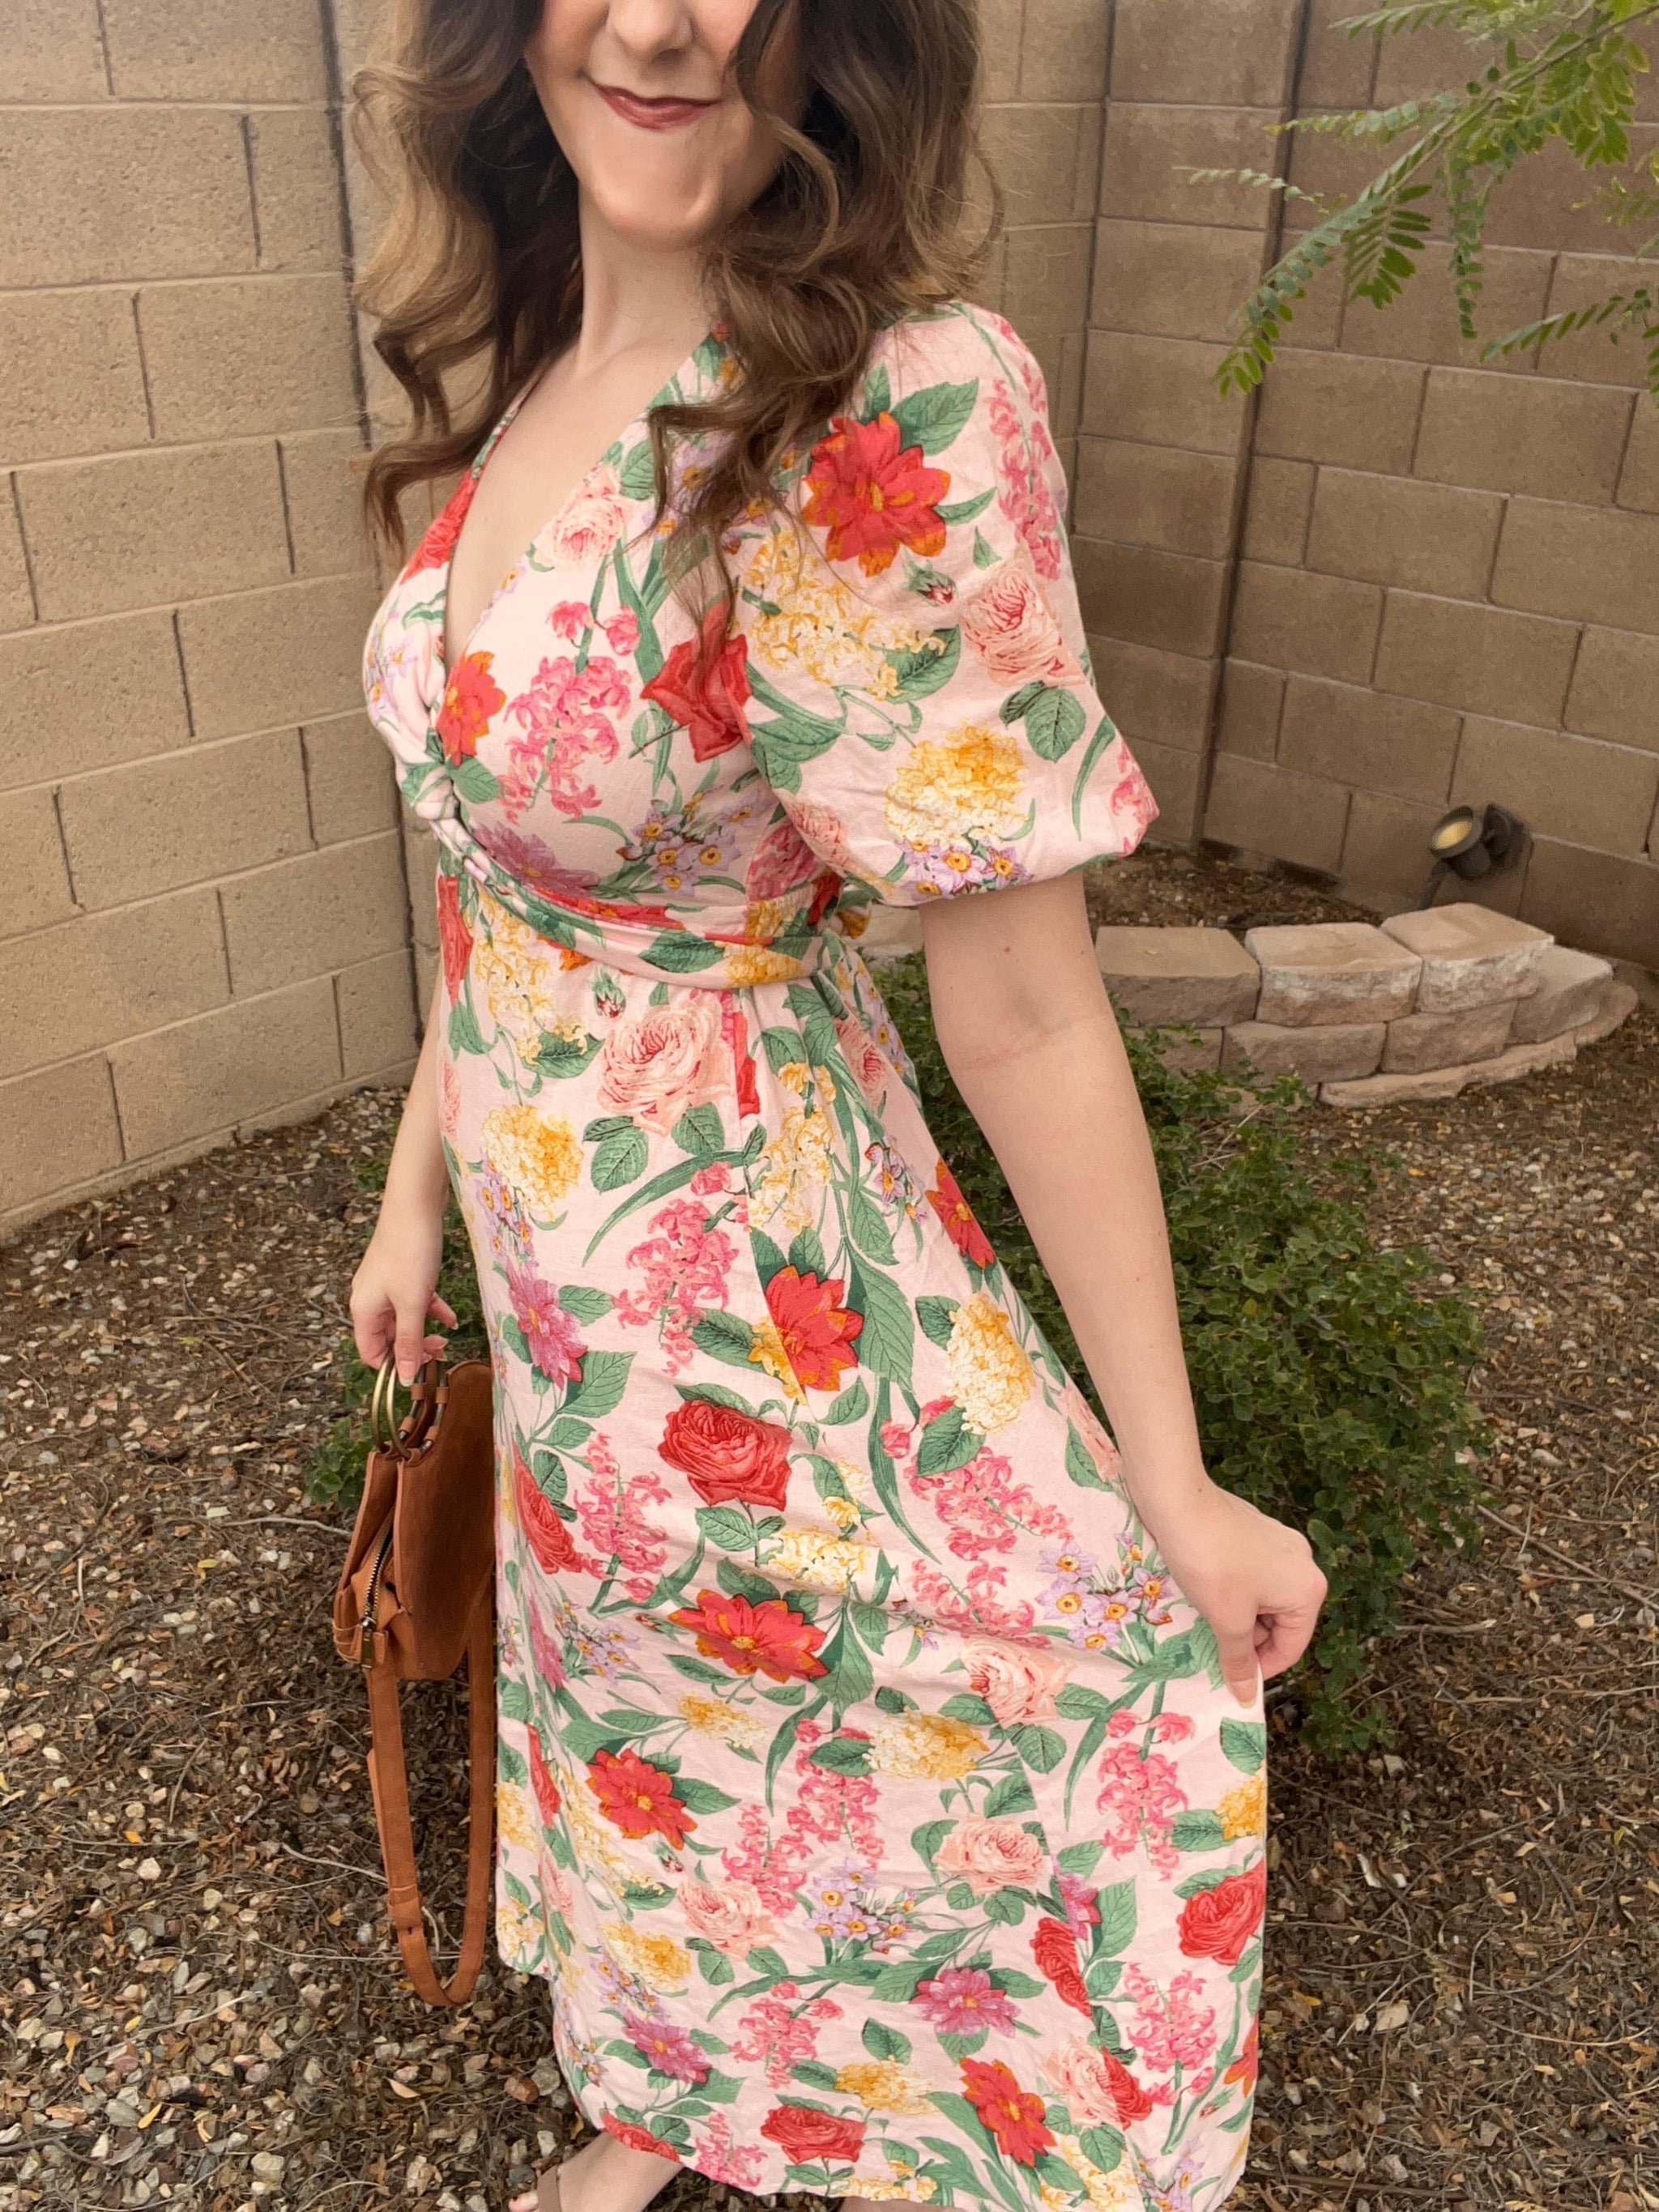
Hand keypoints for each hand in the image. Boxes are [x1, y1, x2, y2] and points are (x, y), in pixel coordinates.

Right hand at [349, 1194, 457, 1384]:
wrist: (415, 1205)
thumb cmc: (410, 1253)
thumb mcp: (412, 1303)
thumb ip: (409, 1341)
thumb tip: (405, 1379)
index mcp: (363, 1309)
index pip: (371, 1352)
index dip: (393, 1367)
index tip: (420, 1373)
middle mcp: (368, 1298)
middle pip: (387, 1336)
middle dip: (413, 1348)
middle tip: (441, 1353)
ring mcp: (384, 1283)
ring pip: (402, 1318)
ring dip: (424, 1330)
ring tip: (447, 1337)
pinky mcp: (400, 1270)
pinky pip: (413, 1299)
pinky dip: (430, 1308)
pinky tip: (451, 1315)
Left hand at [1137, 1477, 1326, 1707]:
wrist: (1179, 1501)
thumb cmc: (1210, 1564)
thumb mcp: (1227, 1619)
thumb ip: (1240, 1660)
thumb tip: (1248, 1699)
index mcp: (1308, 1589)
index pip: (1293, 1646)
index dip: (1262, 1668)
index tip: (1234, 1679)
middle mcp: (1304, 1563)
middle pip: (1281, 1621)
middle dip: (1249, 1639)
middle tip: (1215, 1648)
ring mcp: (1281, 1543)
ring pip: (1265, 1598)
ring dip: (1240, 1615)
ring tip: (1208, 1619)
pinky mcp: (1258, 1531)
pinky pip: (1254, 1574)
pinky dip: (1235, 1591)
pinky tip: (1207, 1592)